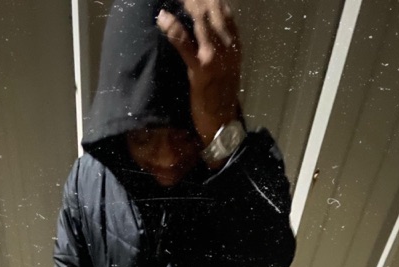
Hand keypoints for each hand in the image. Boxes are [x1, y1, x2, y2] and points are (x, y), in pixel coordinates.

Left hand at [157, 0, 241, 145]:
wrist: (222, 122)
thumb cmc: (220, 97)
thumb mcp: (227, 67)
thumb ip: (219, 47)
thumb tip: (204, 31)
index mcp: (235, 44)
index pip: (223, 10)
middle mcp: (228, 46)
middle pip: (211, 9)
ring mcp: (214, 57)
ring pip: (200, 20)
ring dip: (186, 4)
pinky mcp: (200, 69)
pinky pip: (185, 43)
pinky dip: (173, 29)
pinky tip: (162, 18)